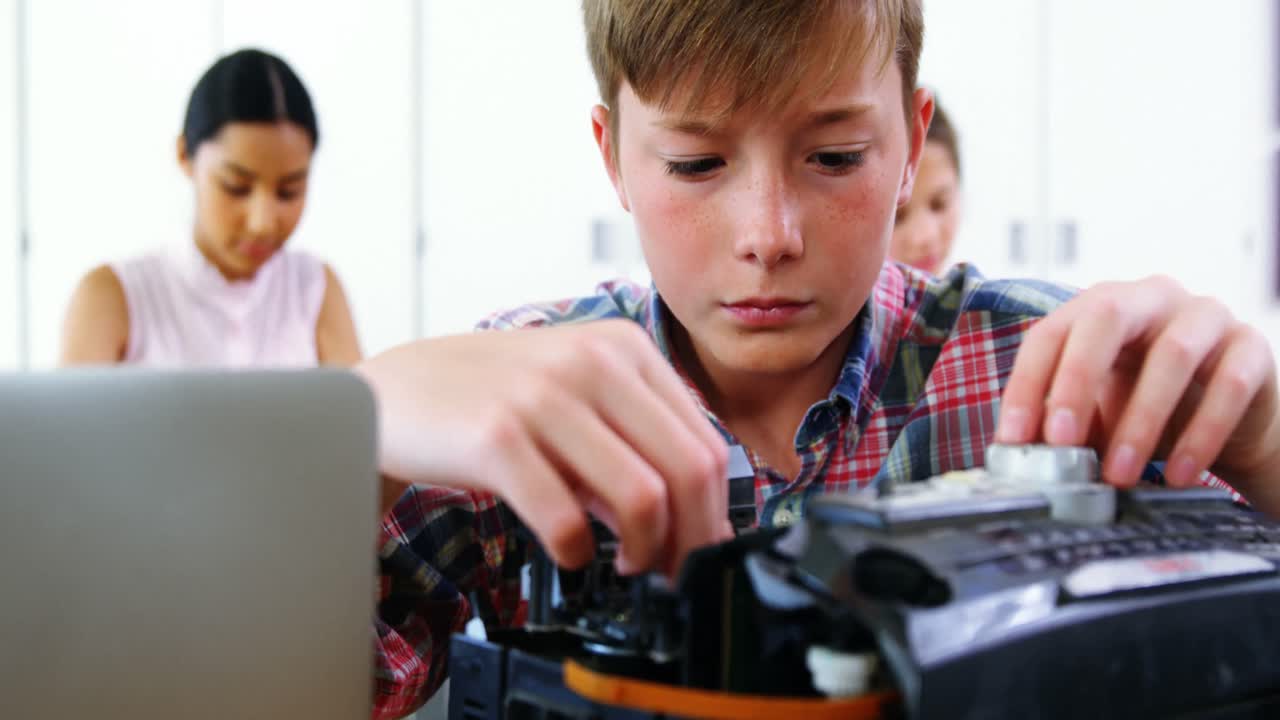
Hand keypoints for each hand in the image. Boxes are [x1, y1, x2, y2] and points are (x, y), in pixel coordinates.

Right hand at [355, 320, 731, 575]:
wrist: (391, 392)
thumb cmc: (490, 399)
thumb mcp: (575, 394)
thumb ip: (635, 434)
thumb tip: (696, 512)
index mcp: (623, 347)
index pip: (705, 441)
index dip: (714, 511)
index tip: (701, 548)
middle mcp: (592, 362)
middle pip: (689, 470)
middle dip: (692, 539)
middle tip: (675, 571)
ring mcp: (544, 397)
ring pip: (642, 496)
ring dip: (646, 551)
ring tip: (628, 565)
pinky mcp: (498, 438)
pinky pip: (567, 518)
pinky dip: (579, 552)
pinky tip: (571, 553)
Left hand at [995, 276, 1279, 511]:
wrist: (1232, 422)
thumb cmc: (1150, 407)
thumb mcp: (1098, 413)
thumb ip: (1064, 425)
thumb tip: (1021, 456)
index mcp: (1100, 307)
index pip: (1051, 333)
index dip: (1028, 384)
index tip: (1014, 438)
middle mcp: (1151, 298)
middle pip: (1107, 318)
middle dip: (1077, 381)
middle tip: (1063, 443)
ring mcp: (1206, 316)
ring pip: (1172, 355)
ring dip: (1140, 421)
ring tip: (1119, 474)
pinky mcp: (1251, 347)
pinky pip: (1229, 386)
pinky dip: (1201, 435)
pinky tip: (1180, 473)